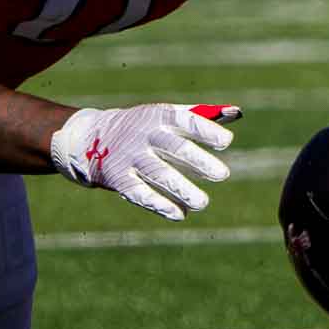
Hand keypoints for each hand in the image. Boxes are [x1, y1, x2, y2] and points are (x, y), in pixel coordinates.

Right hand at [48, 103, 241, 220]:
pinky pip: (139, 193)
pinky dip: (158, 204)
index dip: (206, 130)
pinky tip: (179, 214)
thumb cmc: (146, 126)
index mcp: (160, 116)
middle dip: (198, 161)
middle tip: (222, 174)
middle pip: (174, 148)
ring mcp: (130, 157)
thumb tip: (237, 113)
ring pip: (159, 174)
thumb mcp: (169, 114)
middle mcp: (145, 135)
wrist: (92, 137)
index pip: (186, 121)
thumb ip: (203, 115)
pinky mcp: (118, 178)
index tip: (226, 141)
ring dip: (182, 189)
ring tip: (203, 203)